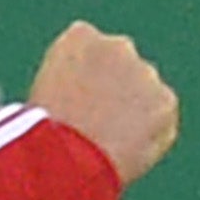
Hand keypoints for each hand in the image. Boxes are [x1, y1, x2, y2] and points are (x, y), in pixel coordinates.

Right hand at [26, 21, 179, 186]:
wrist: (64, 160)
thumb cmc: (35, 138)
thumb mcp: (34, 102)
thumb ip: (65, 91)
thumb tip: (77, 107)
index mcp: (77, 39)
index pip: (84, 49)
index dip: (76, 80)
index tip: (66, 104)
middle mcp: (117, 46)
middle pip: (118, 68)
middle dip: (111, 90)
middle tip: (88, 127)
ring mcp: (145, 73)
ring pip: (142, 95)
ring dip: (131, 114)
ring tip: (103, 147)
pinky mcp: (165, 102)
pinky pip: (160, 122)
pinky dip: (147, 138)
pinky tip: (121, 155)